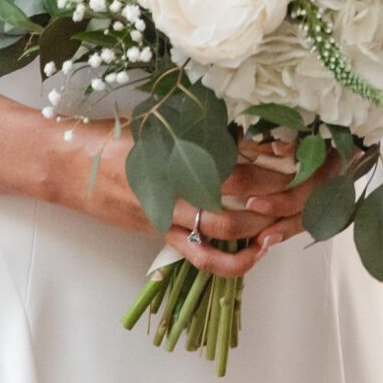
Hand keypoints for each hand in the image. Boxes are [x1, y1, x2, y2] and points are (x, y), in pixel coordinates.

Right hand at [51, 122, 328, 278]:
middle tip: (315, 187)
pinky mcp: (161, 235)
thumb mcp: (161, 121)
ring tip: (293, 213)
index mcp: (182, 154)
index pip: (245, 165)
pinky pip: (202, 258)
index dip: (280, 164)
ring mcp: (171, 216)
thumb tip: (252, 129)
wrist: (68, 164)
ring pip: (229, 230)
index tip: (308, 156)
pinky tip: (258, 251)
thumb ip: (202, 127)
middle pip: (246, 199)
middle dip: (285, 196)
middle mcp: (181, 187)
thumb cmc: (114, 135)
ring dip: (265, 224)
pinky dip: (234, 261)